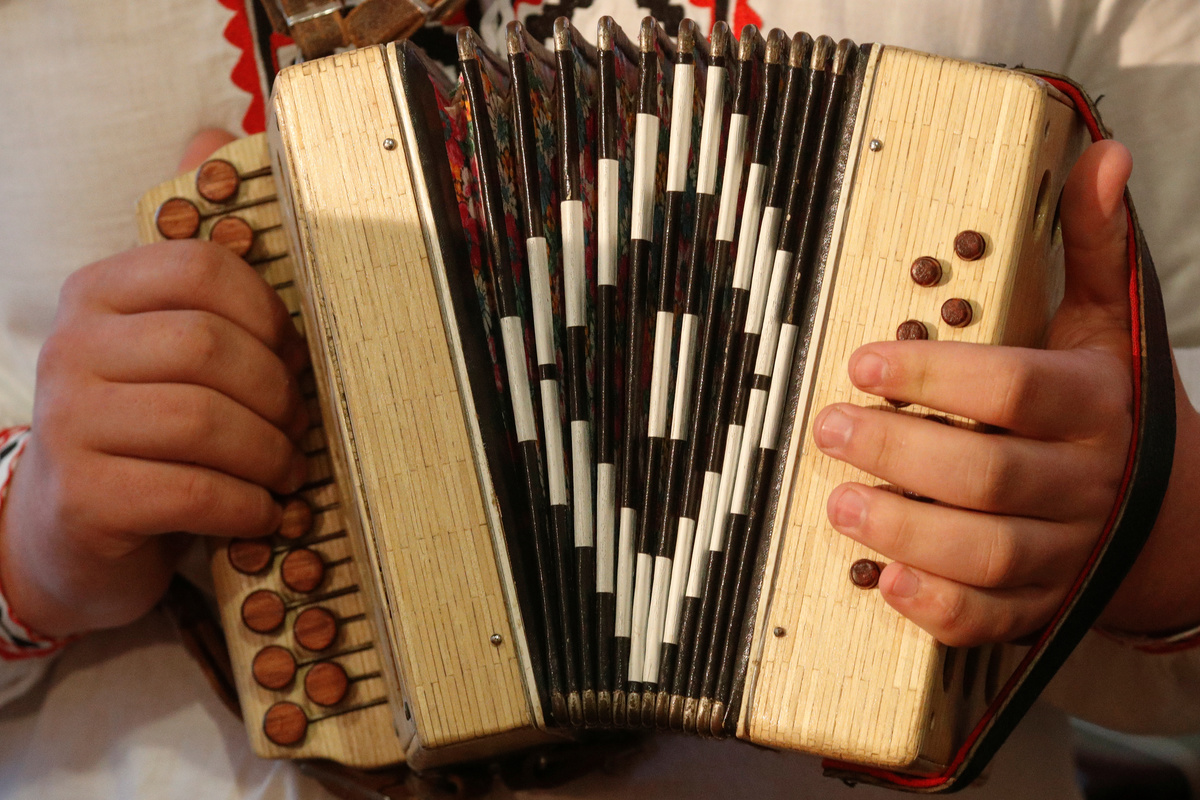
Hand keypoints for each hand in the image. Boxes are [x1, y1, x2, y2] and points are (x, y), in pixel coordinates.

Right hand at [0, 132, 308, 637]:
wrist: (73, 529)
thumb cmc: (143, 427)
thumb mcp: (161, 340)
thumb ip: (191, 257)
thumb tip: (212, 131)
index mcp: (98, 294)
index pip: (201, 267)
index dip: (269, 312)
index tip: (294, 354)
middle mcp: (71, 347)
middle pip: (210, 347)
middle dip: (278, 392)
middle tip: (301, 425)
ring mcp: (69, 424)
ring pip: (207, 422)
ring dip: (270, 454)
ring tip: (285, 471)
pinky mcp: (85, 498)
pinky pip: (195, 492)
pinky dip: (248, 505)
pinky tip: (262, 512)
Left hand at [813, 140, 1144, 646]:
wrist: (1172, 514)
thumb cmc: (1112, 404)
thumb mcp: (1107, 320)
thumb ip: (1091, 243)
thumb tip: (1101, 153)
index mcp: (1097, 404)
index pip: (1015, 390)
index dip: (934, 379)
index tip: (861, 364)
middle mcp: (1087, 482)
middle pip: (992, 475)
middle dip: (900, 454)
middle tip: (830, 428)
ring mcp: (1069, 551)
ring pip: (989, 552)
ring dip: (907, 530)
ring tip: (838, 502)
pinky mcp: (1046, 605)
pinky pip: (994, 619)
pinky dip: (939, 607)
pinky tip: (885, 581)